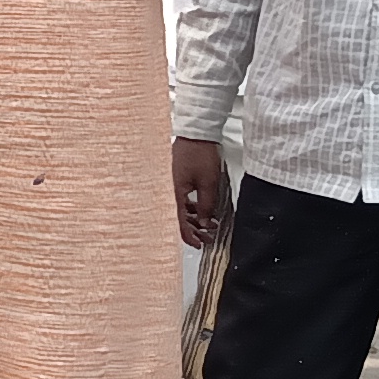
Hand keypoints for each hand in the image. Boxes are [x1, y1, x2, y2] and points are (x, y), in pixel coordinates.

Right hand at [170, 136, 230, 251]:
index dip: (190, 237)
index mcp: (173, 194)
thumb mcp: (208, 183)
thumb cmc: (198, 153)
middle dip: (194, 230)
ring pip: (180, 210)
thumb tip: (206, 222)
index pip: (178, 223)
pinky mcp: (175, 181)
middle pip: (178, 219)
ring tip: (210, 224)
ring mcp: (170, 186)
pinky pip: (181, 200)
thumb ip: (206, 205)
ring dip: (194, 219)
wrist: (196, 134)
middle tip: (207, 237)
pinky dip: (192, 208)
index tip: (199, 244)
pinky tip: (203, 210)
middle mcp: (168, 192)